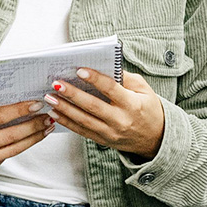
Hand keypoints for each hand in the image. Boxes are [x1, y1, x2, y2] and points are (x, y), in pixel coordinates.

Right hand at [0, 100, 53, 176]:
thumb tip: (17, 99)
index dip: (19, 110)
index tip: (36, 104)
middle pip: (11, 135)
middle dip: (33, 125)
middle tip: (48, 115)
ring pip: (14, 148)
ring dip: (34, 137)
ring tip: (47, 126)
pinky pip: (9, 156)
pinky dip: (24, 145)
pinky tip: (34, 137)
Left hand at [45, 68, 164, 159]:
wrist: (156, 138)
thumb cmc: (149, 109)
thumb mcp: (144, 89)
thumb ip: (126, 78)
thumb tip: (104, 66)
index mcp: (132, 104)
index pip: (111, 89)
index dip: (95, 79)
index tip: (80, 70)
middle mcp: (121, 120)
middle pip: (93, 106)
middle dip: (73, 95)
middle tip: (56, 84)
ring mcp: (111, 133)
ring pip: (84, 121)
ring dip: (64, 109)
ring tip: (50, 98)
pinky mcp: (103, 140)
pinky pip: (82, 131)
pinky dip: (67, 122)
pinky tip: (55, 113)